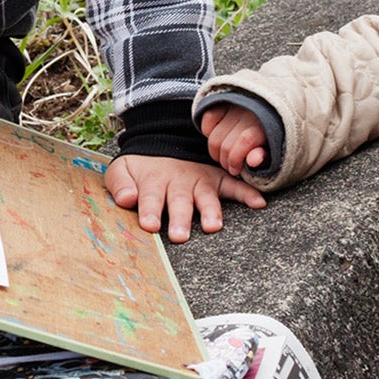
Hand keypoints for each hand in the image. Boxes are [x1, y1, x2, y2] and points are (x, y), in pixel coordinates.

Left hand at [104, 153, 265, 242]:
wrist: (160, 143)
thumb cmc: (140, 167)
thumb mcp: (121, 169)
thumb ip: (120, 184)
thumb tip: (127, 199)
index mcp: (153, 180)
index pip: (150, 197)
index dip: (149, 210)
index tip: (149, 224)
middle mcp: (178, 181)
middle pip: (179, 201)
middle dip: (180, 218)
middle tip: (180, 236)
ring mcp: (199, 180)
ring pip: (206, 196)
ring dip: (210, 211)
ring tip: (212, 226)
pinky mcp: (215, 179)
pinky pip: (233, 185)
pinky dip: (246, 193)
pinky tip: (258, 203)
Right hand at [199, 104, 268, 173]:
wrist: (273, 115)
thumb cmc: (272, 138)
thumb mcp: (274, 151)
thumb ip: (263, 157)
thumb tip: (253, 161)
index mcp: (263, 125)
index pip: (244, 141)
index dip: (235, 160)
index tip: (236, 170)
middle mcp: (248, 114)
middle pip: (225, 144)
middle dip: (225, 161)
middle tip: (230, 166)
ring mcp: (234, 107)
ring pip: (214, 135)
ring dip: (215, 150)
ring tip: (223, 155)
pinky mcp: (223, 103)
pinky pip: (209, 117)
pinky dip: (208, 130)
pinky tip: (217, 138)